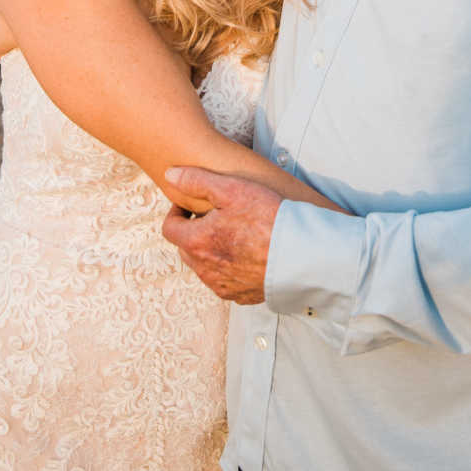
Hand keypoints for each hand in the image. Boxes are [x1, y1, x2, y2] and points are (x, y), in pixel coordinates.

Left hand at [161, 167, 281, 303]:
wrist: (301, 253)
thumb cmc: (267, 218)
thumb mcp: (231, 189)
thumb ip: (196, 180)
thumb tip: (170, 174)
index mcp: (197, 243)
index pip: (169, 229)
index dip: (177, 212)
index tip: (192, 205)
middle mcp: (205, 270)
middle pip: (185, 248)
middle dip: (194, 231)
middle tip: (215, 216)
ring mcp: (223, 286)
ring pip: (204, 266)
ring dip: (210, 250)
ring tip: (233, 232)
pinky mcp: (240, 296)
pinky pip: (223, 281)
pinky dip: (228, 267)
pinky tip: (246, 253)